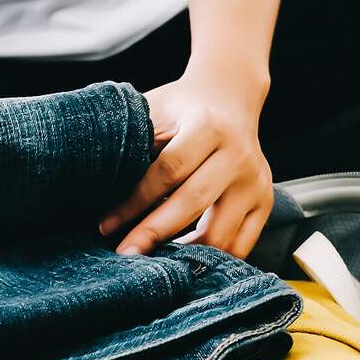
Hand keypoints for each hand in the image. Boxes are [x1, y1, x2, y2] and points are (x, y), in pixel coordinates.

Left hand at [99, 67, 272, 257]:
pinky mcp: (265, 201)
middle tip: (125, 255)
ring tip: (153, 262)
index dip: (133, 202)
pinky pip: (240, 244)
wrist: (230, 97)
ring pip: (220, 233)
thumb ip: (133, 140)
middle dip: (153, 233)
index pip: (167, 171)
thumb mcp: (155, 109)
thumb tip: (95, 183)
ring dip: (183, 253)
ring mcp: (256, 181)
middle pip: (193, 204)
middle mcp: (238, 154)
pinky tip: (184, 260)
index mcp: (208, 127)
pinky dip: (212, 258)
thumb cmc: (182, 108)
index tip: (106, 225)